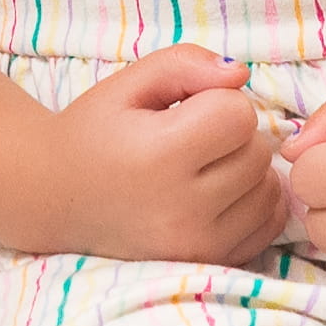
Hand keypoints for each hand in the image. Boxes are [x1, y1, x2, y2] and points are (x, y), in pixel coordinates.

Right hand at [12, 46, 287, 265]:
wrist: (56, 197)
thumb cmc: (95, 131)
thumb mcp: (128, 83)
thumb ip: (184, 64)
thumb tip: (240, 74)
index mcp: (159, 155)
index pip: (238, 114)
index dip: (217, 101)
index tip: (184, 110)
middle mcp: (182, 207)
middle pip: (257, 152)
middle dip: (233, 135)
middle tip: (191, 138)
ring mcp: (198, 243)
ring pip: (269, 189)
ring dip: (246, 169)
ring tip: (202, 167)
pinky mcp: (209, 262)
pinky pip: (268, 225)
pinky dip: (254, 202)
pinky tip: (218, 193)